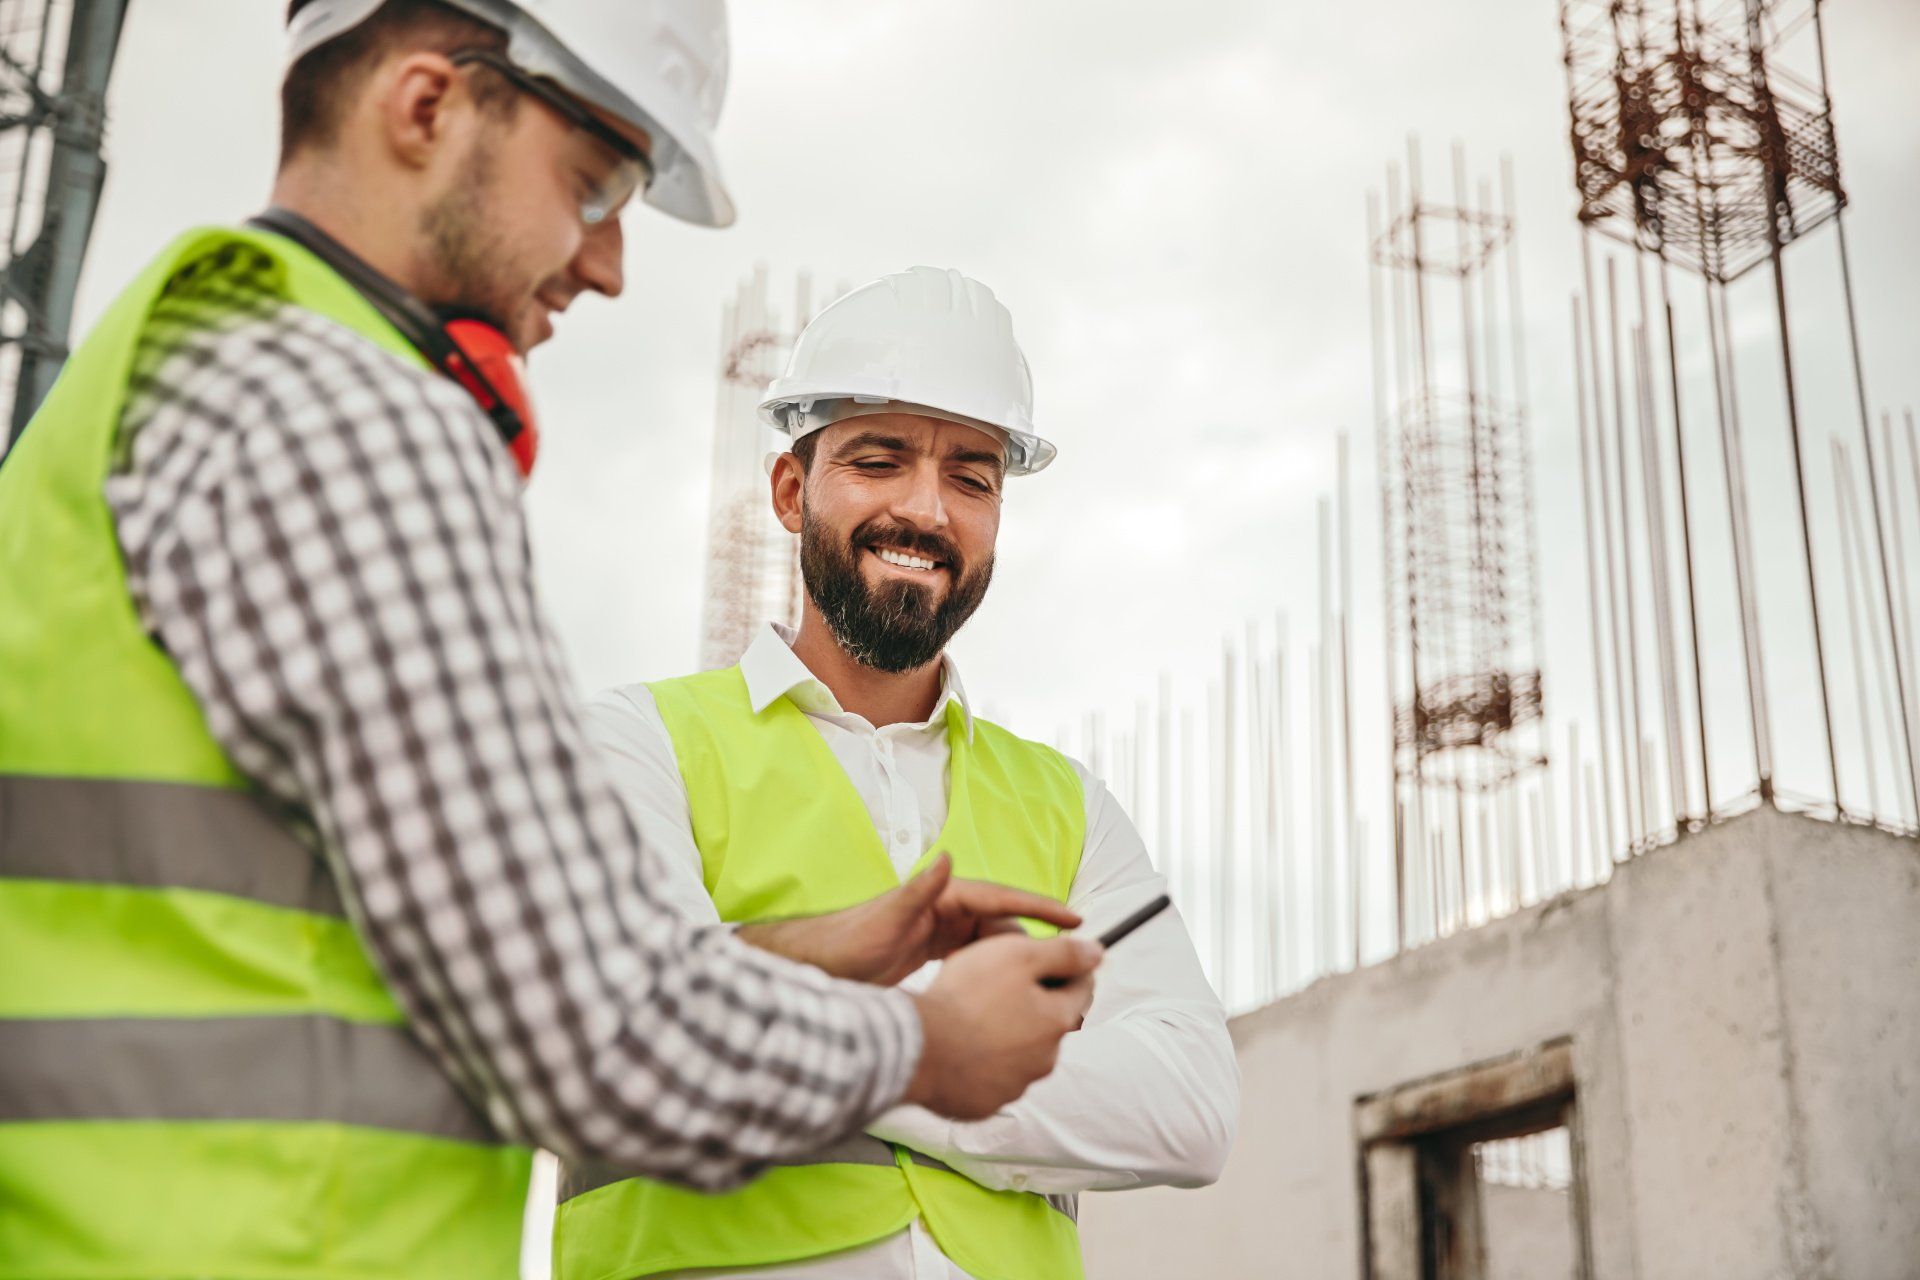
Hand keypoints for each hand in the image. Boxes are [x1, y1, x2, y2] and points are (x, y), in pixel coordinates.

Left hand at [736, 854, 1080, 985]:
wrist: (819, 966)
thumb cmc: (848, 942)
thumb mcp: (886, 919)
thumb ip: (918, 889)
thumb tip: (948, 857)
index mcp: (943, 896)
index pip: (1002, 898)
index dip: (1041, 907)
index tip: (1075, 920)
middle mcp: (946, 908)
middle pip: (1005, 923)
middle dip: (1038, 942)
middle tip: (1070, 966)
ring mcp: (942, 930)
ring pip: (994, 944)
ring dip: (1021, 960)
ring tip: (1050, 984)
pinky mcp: (934, 952)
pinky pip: (978, 959)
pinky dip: (997, 971)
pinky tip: (1012, 993)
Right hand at [903, 932, 1102, 1119]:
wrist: (918, 1048)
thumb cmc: (966, 998)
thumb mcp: (1018, 955)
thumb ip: (1063, 953)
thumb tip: (1097, 952)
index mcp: (1058, 1020)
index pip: (1082, 987)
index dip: (1069, 965)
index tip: (1050, 955)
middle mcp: (1045, 1058)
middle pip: (1050, 1021)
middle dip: (1035, 1002)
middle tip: (1001, 983)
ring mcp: (1015, 1085)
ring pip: (1022, 1051)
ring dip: (1008, 1033)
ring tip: (974, 1015)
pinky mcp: (985, 1102)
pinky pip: (992, 1076)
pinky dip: (983, 1061)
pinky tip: (962, 1045)